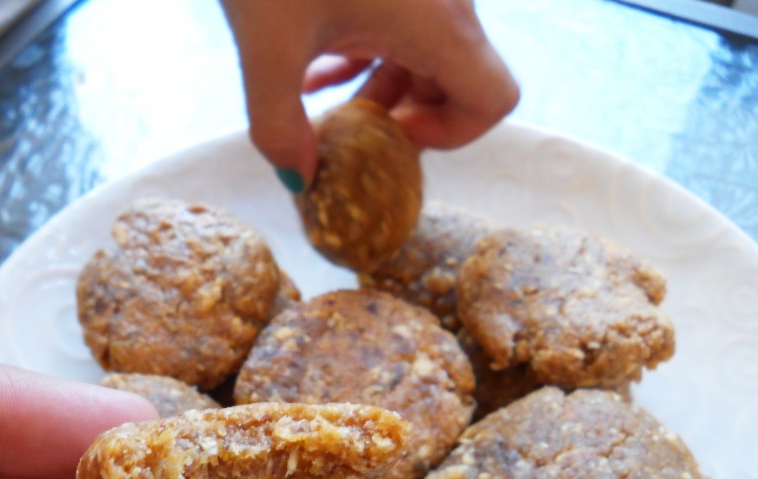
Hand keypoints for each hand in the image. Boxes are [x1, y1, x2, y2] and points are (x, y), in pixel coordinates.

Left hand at [220, 0, 518, 188]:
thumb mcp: (265, 46)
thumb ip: (277, 127)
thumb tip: (297, 181)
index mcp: (436, 21)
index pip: (493, 99)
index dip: (451, 134)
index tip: (392, 139)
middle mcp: (444, 0)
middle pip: (459, 79)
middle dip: (406, 117)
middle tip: (353, 136)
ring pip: (426, 52)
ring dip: (380, 89)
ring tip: (321, 107)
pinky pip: (400, 25)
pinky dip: (366, 55)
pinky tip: (313, 69)